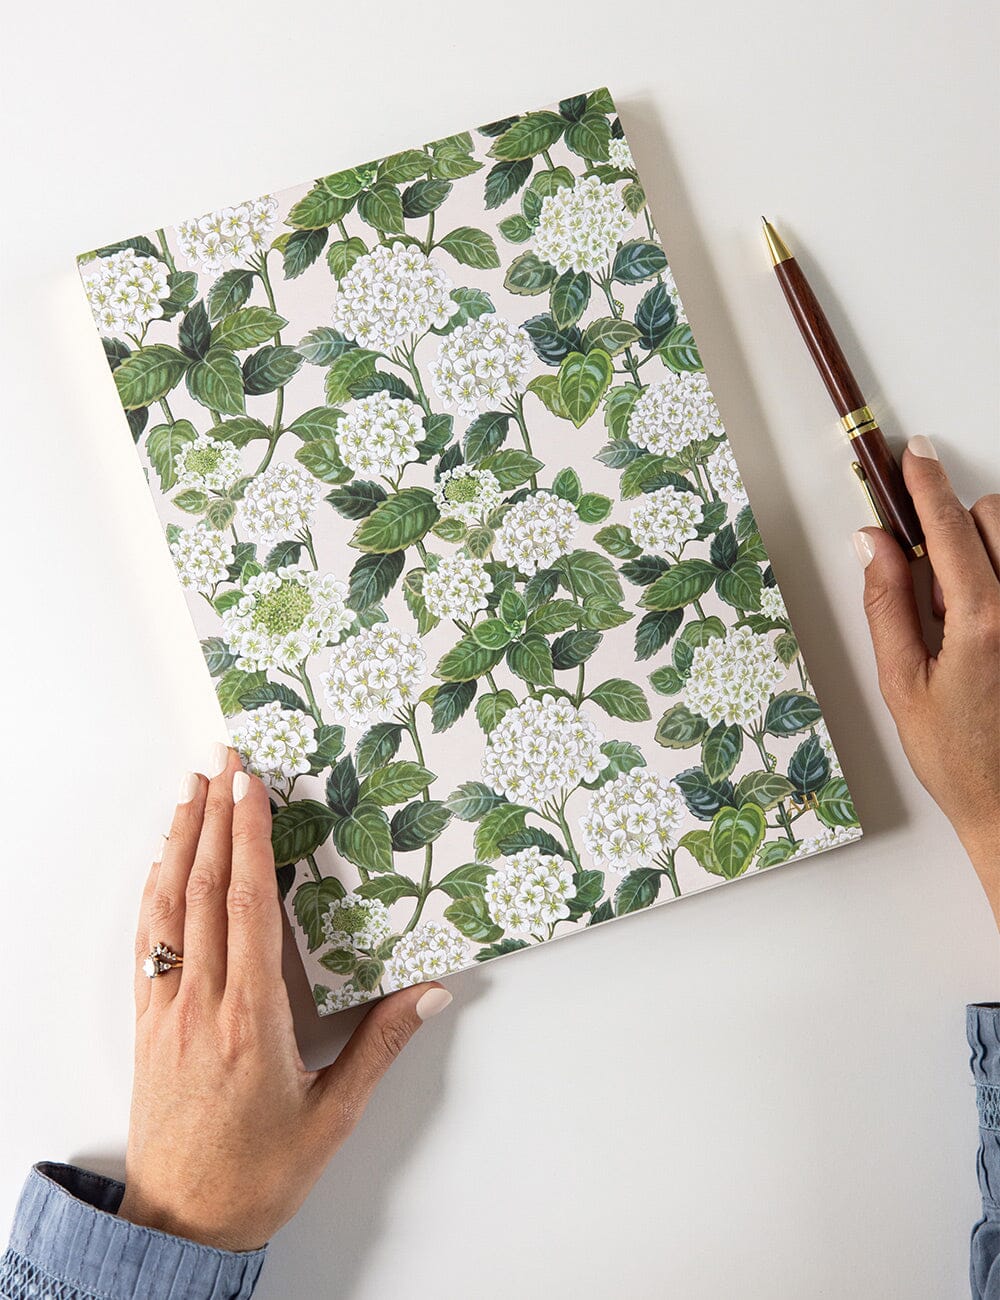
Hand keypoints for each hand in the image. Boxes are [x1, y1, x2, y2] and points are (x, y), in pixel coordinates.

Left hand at [117, 746, 451, 1250]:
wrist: (183, 1222)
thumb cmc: (261, 1173)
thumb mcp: (335, 1115)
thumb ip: (380, 1045)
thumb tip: (431, 990)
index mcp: (251, 1021)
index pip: (247, 909)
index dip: (248, 840)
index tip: (250, 786)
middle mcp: (202, 1004)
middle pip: (204, 892)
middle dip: (214, 817)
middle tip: (224, 759)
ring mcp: (167, 1010)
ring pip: (168, 908)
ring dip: (179, 841)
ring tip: (190, 789)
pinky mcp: (148, 1023)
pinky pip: (148, 941)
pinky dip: (154, 891)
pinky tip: (161, 864)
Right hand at [854, 434, 999, 922]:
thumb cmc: (959, 759)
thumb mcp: (902, 684)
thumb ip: (886, 604)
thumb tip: (873, 544)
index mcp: (985, 624)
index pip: (950, 529)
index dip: (926, 485)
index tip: (913, 454)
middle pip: (995, 518)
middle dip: (957, 528)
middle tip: (930, 581)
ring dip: (984, 553)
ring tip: (962, 616)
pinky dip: (997, 584)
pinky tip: (985, 631)